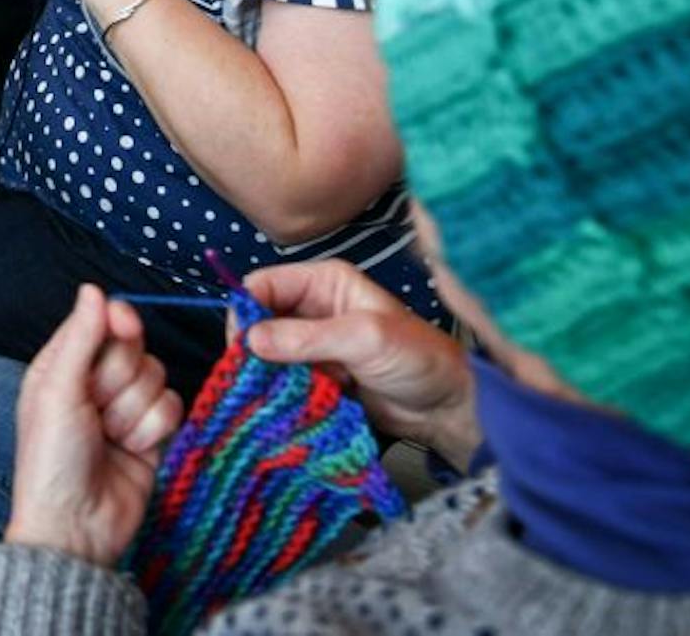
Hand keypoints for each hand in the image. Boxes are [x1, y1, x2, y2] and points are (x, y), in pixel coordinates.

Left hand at [4, 285, 182, 567]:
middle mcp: (95, 383)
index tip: (124, 326)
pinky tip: (132, 451)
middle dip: (119, 381)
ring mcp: (125, 409)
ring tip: (109, 438)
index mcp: (63, 366)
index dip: (117, 322)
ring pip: (156, 378)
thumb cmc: (52, 460)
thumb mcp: (57, 392)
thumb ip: (80, 338)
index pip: (102, 322)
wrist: (76, 526)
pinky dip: (153, 430)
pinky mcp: (153, 434)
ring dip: (133, 411)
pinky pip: (173, 407)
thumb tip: (93, 288)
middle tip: (96, 410)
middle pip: (134, 349)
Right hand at [242, 261, 479, 467]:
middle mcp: (313, 308)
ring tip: (272, 395)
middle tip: (254, 377)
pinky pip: (283, 380)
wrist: (447, 407)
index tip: (242, 346)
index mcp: (324, 283)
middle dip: (254, 348)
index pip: (264, 284)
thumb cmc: (417, 358)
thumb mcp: (365, 338)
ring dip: (266, 374)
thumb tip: (251, 340)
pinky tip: (284, 405)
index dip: (247, 310)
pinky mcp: (318, 376)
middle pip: (260, 320)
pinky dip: (280, 392)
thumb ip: (307, 337)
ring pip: (268, 354)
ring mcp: (314, 345)